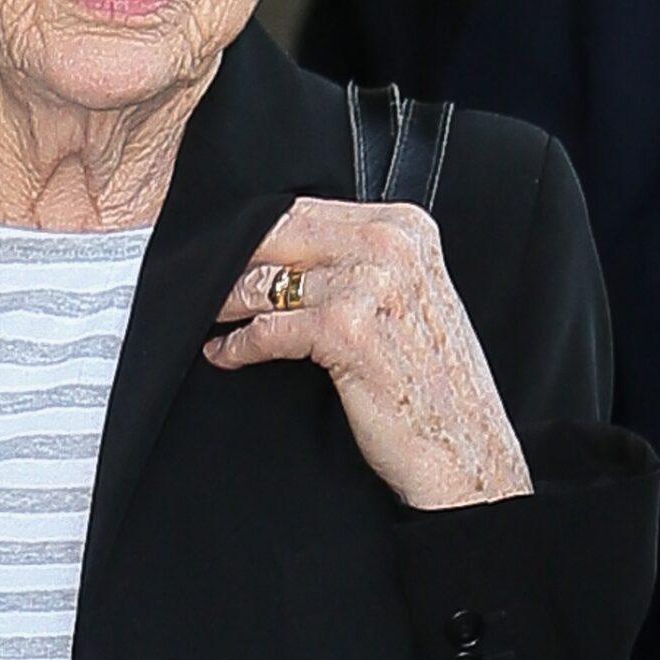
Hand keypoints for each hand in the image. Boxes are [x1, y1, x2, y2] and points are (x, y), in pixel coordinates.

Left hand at [204, 198, 532, 508]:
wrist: (463, 450)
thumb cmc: (430, 385)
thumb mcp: (404, 300)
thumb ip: (356, 262)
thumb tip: (280, 251)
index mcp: (406, 228)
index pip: (305, 210)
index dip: (255, 235)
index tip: (223, 254)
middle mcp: (391, 245)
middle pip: (279, 234)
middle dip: (230, 260)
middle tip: (196, 283)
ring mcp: (368, 284)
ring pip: (265, 280)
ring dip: (225, 303)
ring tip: (207, 320)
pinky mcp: (345, 330)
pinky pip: (267, 327)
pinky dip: (238, 344)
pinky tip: (225, 354)